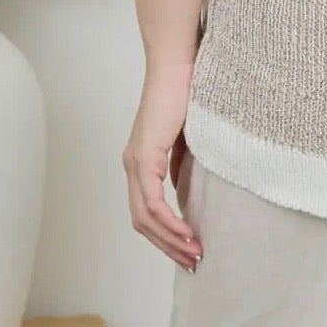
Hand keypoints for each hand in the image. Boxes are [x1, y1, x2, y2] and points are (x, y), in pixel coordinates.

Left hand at [122, 59, 202, 269]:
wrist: (178, 64)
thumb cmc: (188, 91)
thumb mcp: (188, 136)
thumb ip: (182, 162)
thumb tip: (184, 190)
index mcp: (141, 162)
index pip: (147, 211)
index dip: (166, 235)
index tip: (190, 249)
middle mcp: (132, 166)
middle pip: (143, 222)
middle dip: (168, 247)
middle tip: (193, 262)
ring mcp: (135, 162)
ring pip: (145, 218)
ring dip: (170, 241)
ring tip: (194, 253)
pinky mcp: (144, 157)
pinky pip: (152, 202)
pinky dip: (169, 223)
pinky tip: (188, 232)